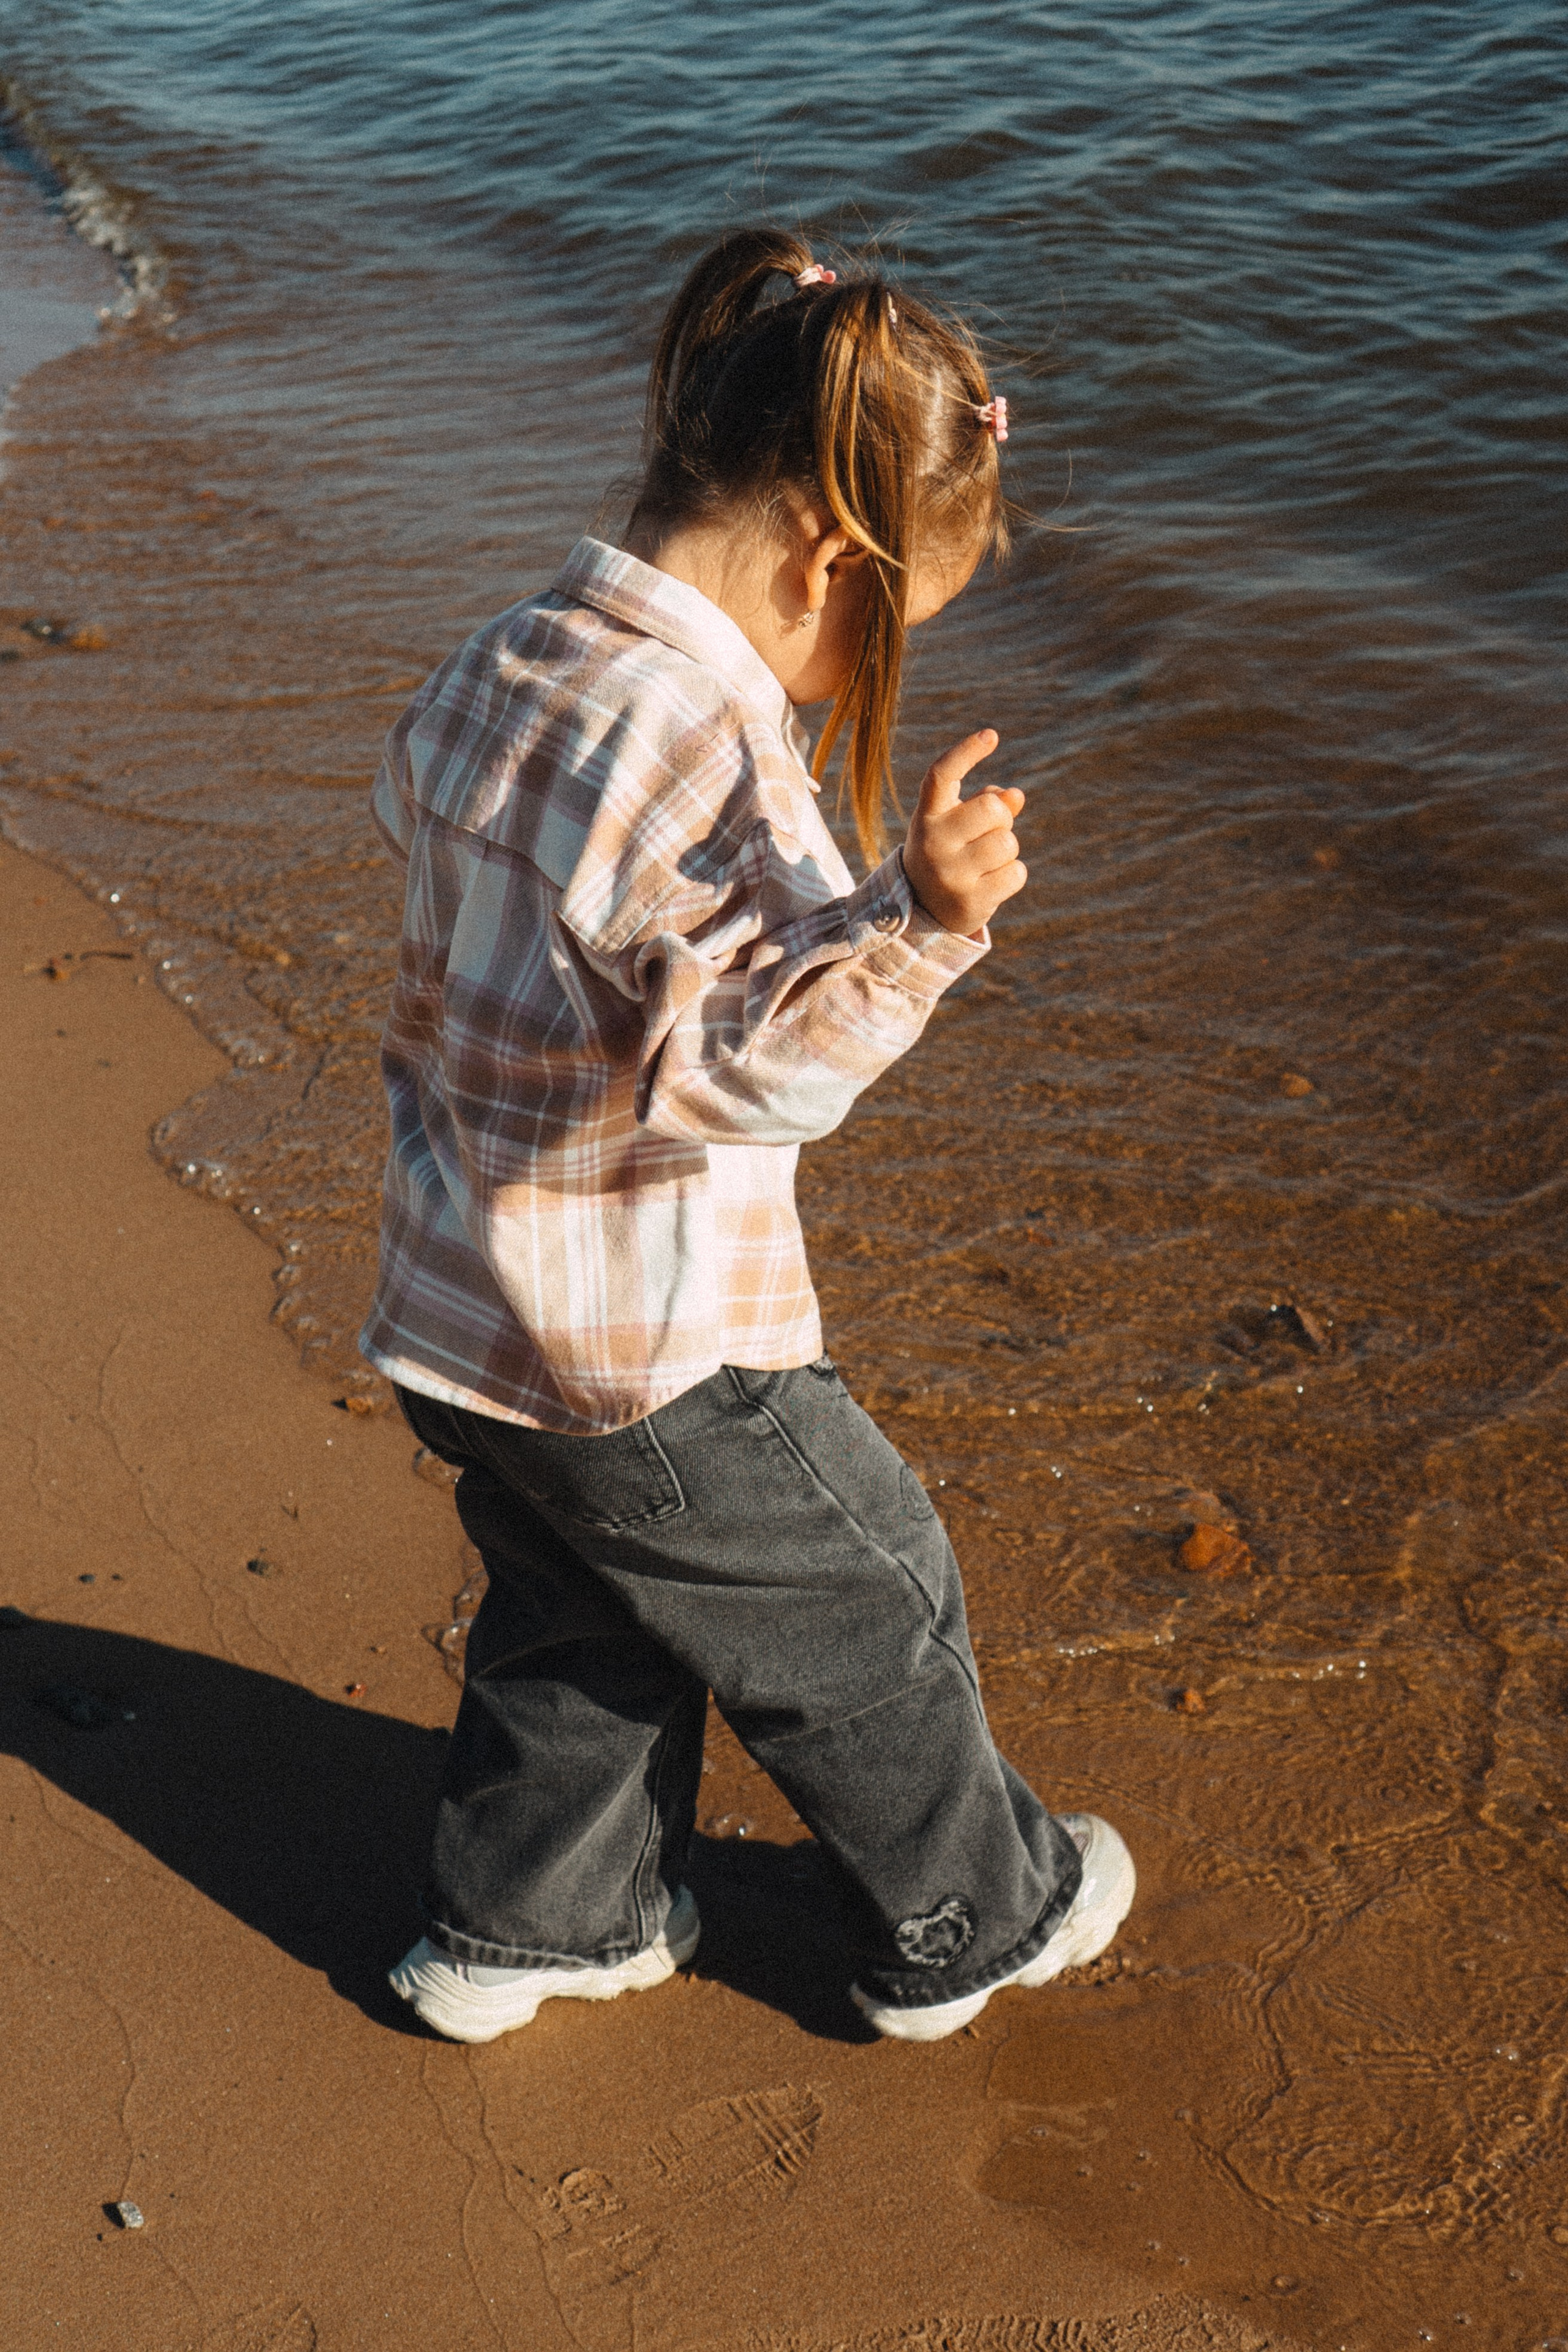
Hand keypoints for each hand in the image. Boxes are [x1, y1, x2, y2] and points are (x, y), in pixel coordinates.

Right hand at [901, 729, 1026, 937]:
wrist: (923, 908)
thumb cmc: (949, 850)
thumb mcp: (958, 822)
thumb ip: (988, 802)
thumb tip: (1016, 796)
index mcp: (927, 815)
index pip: (941, 775)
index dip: (966, 752)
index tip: (992, 735)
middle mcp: (933, 842)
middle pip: (991, 809)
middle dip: (1001, 819)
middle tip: (986, 834)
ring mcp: (949, 874)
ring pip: (1007, 843)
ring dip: (1007, 850)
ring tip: (986, 862)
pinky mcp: (969, 902)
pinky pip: (1016, 873)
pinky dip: (1012, 875)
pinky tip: (992, 882)